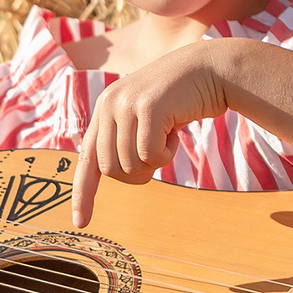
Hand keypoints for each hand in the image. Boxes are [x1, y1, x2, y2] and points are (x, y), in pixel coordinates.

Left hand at [74, 40, 234, 225]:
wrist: (210, 69)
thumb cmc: (180, 99)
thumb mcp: (145, 116)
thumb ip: (124, 137)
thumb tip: (114, 172)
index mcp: (104, 109)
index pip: (86, 159)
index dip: (83, 193)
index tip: (82, 223)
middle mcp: (108, 104)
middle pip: (110, 169)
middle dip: (136, 173)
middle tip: (158, 154)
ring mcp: (125, 104)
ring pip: (129, 165)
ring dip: (155, 161)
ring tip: (167, 135)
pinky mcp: (147, 108)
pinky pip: (150, 155)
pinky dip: (167, 153)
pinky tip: (175, 131)